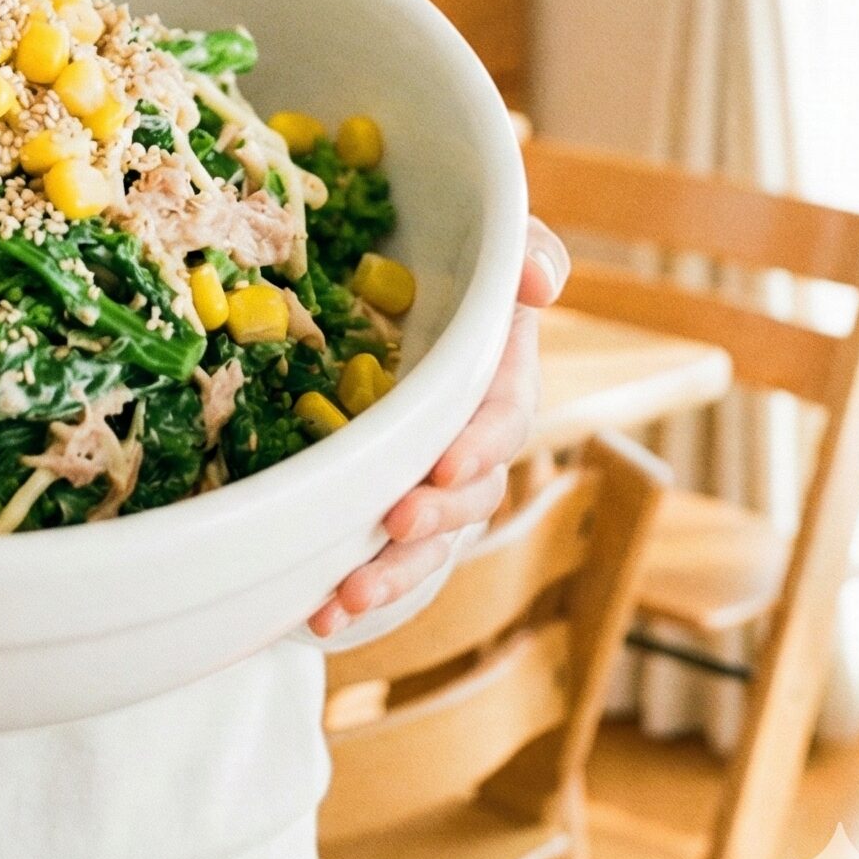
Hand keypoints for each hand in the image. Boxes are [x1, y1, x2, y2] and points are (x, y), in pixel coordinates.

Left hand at [306, 212, 569, 637]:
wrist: (394, 291)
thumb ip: (528, 251)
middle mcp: (471, 440)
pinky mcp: (386, 505)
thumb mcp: (493, 246)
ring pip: (428, 542)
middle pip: (469, 494)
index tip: (445, 465)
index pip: (503, 417)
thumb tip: (540, 282)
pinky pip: (382, 557)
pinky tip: (318, 612)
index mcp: (497, 377)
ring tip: (347, 593)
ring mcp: (432, 482)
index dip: (479, 445)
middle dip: (434, 516)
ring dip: (392, 571)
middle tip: (396, 520)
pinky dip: (353, 589)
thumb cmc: (456, 264)